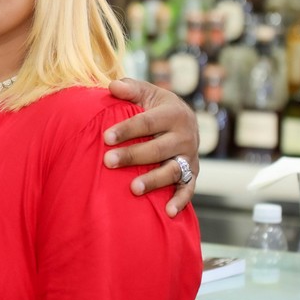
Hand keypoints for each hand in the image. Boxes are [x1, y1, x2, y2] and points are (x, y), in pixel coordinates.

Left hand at [103, 78, 198, 217]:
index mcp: (174, 113)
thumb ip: (130, 88)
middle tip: (108, 161)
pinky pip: (189, 189)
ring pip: (173, 170)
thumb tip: (112, 86)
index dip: (127, 129)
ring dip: (154, 180)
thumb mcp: (146, 93)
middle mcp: (185, 136)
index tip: (106, 137)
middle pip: (158, 149)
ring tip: (133, 188)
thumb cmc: (156, 106)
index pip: (148, 122)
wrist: (184, 121)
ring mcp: (190, 157)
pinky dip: (181, 201)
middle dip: (133, 156)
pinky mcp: (193, 174)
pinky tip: (168, 212)